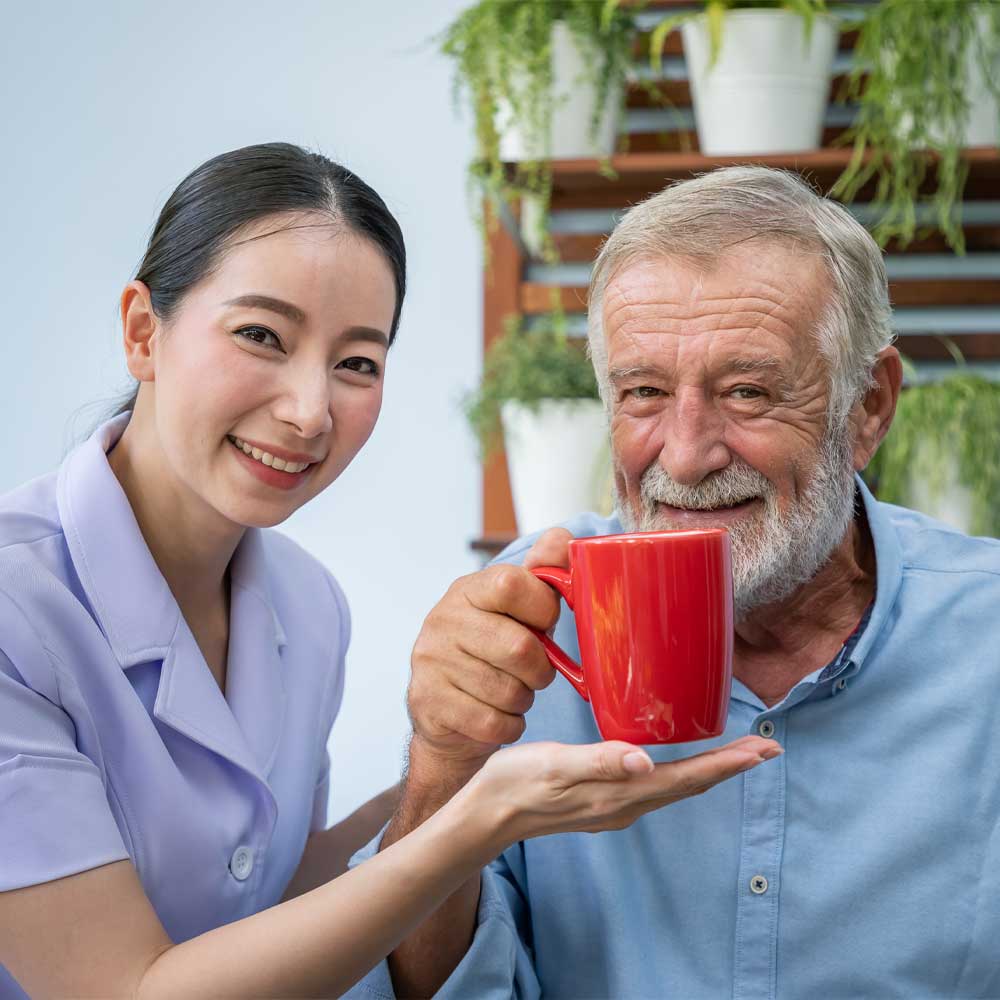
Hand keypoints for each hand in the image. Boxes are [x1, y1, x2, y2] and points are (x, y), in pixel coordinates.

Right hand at [406, 528, 574, 777]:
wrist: (443, 711)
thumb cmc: (493, 652)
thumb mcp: (516, 609)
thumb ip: (543, 573)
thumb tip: (565, 539)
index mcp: (468, 590)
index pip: (512, 584)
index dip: (543, 609)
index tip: (543, 625)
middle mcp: (442, 619)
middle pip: (520, 648)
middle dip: (541, 670)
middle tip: (535, 672)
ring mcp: (430, 661)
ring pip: (509, 691)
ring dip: (523, 699)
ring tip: (512, 693)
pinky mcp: (428, 702)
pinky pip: (493, 723)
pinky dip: (508, 725)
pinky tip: (498, 715)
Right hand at [463, 735, 782, 848]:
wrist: (487, 814)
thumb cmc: (516, 782)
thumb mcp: (554, 765)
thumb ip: (599, 762)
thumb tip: (645, 763)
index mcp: (619, 793)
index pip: (685, 779)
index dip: (726, 765)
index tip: (762, 752)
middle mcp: (625, 803)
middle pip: (689, 784)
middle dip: (729, 766)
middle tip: (767, 749)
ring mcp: (615, 804)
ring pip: (674, 785)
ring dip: (709, 769)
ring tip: (736, 753)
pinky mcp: (602, 798)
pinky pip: (655, 785)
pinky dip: (680, 771)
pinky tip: (675, 760)